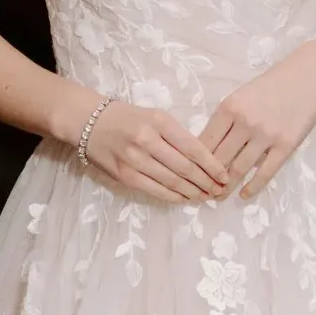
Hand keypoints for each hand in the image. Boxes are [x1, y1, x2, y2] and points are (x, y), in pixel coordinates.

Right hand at [78, 97, 231, 204]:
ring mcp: (134, 159)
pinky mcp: (125, 175)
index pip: (193, 147)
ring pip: (171, 181)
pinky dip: (173, 197)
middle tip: (219, 191)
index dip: (212, 165)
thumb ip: (177, 135)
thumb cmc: (129, 117)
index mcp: (160, 121)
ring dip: (192, 192)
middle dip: (206, 182)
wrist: (90, 122)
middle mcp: (147, 140)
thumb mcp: (156, 116)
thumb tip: (204, 161)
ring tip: (206, 196)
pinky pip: (154, 190)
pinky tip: (185, 198)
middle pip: (185, 168)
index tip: (225, 176)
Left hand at [201, 41, 315, 197]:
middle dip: (207, 178)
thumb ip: (224, 118)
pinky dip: (252, 187)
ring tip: (218, 196)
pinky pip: (265, 172)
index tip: (190, 174)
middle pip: (219, 158)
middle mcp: (244, 122)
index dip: (195, 162)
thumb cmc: (270, 85)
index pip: (205, 142)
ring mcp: (266, 135)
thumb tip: (206, 147)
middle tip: (201, 191)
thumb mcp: (240, 95)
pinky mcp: (285, 145)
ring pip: (239, 168)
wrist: (307, 77)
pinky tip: (244, 195)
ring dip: (226, 186)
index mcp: (229, 108)